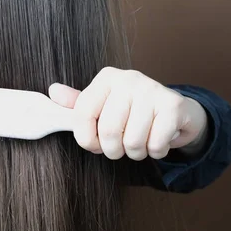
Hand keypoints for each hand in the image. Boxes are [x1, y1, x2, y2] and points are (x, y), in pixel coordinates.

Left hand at [48, 67, 208, 160]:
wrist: (176, 111)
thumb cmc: (134, 111)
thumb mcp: (103, 105)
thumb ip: (78, 104)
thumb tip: (53, 91)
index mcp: (107, 78)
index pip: (82, 114)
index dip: (86, 139)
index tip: (95, 144)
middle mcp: (128, 79)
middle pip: (108, 131)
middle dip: (113, 150)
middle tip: (121, 147)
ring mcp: (152, 89)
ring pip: (133, 142)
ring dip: (136, 153)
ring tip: (141, 142)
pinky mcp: (173, 105)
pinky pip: (156, 145)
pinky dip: (156, 152)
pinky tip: (158, 139)